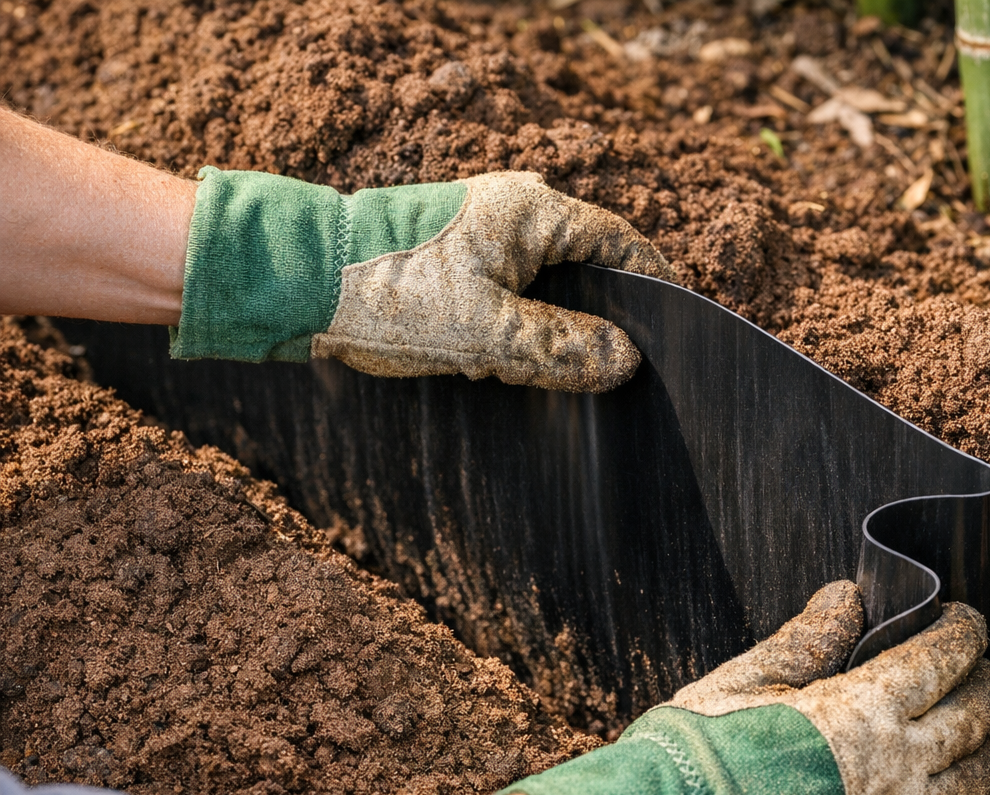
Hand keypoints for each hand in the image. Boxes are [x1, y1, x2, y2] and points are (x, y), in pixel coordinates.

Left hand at [175, 168, 672, 391]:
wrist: (295, 282)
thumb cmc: (387, 294)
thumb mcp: (489, 335)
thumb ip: (564, 347)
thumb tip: (627, 360)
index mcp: (534, 210)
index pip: (623, 245)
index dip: (656, 290)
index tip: (681, 335)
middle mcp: (515, 209)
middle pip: (591, 264)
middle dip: (610, 316)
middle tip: (630, 370)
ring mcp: (485, 231)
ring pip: (552, 283)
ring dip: (563, 326)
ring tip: (577, 376)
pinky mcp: (458, 257)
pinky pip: (517, 291)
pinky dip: (528, 326)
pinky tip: (525, 365)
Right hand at [507, 581, 989, 794]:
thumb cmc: (697, 749)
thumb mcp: (749, 675)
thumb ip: (809, 637)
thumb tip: (848, 595)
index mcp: (862, 707)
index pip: (939, 661)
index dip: (964, 635)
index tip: (970, 621)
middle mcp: (892, 765)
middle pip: (969, 718)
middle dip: (988, 687)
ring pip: (972, 779)